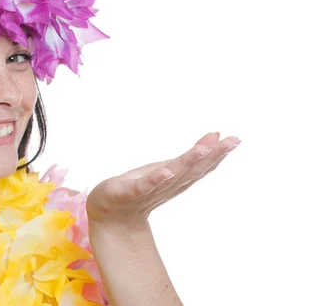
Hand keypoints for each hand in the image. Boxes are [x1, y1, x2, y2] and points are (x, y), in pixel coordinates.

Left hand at [86, 132, 240, 230]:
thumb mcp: (167, 168)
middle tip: (232, 141)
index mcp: (178, 179)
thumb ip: (190, 157)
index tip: (235, 140)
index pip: (202, 165)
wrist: (112, 214)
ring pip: (173, 175)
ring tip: (203, 148)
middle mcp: (169, 185)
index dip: (219, 153)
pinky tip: (165, 172)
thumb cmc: (141, 188)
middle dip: (212, 155)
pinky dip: (155, 180)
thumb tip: (215, 134)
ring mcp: (150, 189)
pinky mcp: (129, 192)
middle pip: (193, 169)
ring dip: (188, 162)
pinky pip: (144, 186)